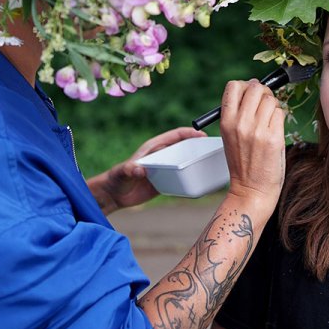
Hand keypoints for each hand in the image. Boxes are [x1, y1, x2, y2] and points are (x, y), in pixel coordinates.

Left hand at [89, 126, 205, 213]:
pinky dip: (192, 177)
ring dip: (197, 161)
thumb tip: (140, 170)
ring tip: (212, 165)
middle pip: (185, 147)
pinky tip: (201, 181)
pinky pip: (182, 177)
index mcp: (154, 147)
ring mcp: (166, 168)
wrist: (115, 195)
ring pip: (186, 161)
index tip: (202, 135)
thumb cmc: (117, 179)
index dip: (190, 133)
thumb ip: (130, 170)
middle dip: (199, 146)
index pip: (176, 135)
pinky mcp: (166, 181)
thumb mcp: (123, 172)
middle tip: (214, 150)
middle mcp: (163, 155)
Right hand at [219, 79, 285, 208]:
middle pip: (255, 87)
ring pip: (271, 99)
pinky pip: (280, 113)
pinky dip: (279, 117)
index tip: (251, 94)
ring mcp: (257, 130)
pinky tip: (275, 129)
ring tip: (269, 119)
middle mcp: (240, 123)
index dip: (245, 85)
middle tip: (264, 103)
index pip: (234, 86)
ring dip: (273, 105)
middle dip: (263, 92)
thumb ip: (238, 113)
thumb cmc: (243, 163)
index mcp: (226, 122)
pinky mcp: (274, 138)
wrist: (251, 190)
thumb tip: (254, 88)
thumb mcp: (230, 136)